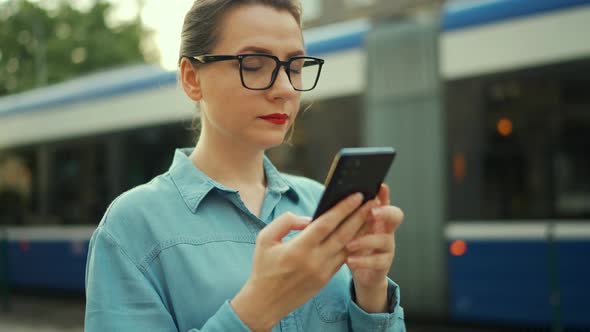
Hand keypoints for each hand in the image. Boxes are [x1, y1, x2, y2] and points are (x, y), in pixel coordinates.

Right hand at [231, 192, 380, 330]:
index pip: (326, 224)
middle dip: (359, 216)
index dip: (343, 209)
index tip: (356, 196)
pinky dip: (354, 244)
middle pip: (343, 234)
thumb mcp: (265, 239)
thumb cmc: (264, 268)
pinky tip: (360, 234)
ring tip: (372, 215)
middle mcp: (314, 260)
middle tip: (372, 202)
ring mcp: (323, 271)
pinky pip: (344, 258)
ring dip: (361, 230)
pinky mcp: (326, 279)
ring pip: (348, 247)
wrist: (266, 302)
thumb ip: (286, 222)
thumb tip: (308, 218)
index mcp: (299, 248)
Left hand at [345, 184, 403, 311]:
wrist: (363, 274)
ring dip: (366, 240)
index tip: (380, 186)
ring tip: (349, 244)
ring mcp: (387, 246)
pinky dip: (362, 261)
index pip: (384, 201)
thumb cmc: (354, 246)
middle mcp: (386, 230)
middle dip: (385, 212)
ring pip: (384, 239)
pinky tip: (349, 260)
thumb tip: (333, 202)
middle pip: (395, 216)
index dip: (384, 194)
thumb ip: (348, 216)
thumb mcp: (351, 229)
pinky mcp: (384, 263)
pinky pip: (377, 261)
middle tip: (372, 212)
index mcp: (377, 218)